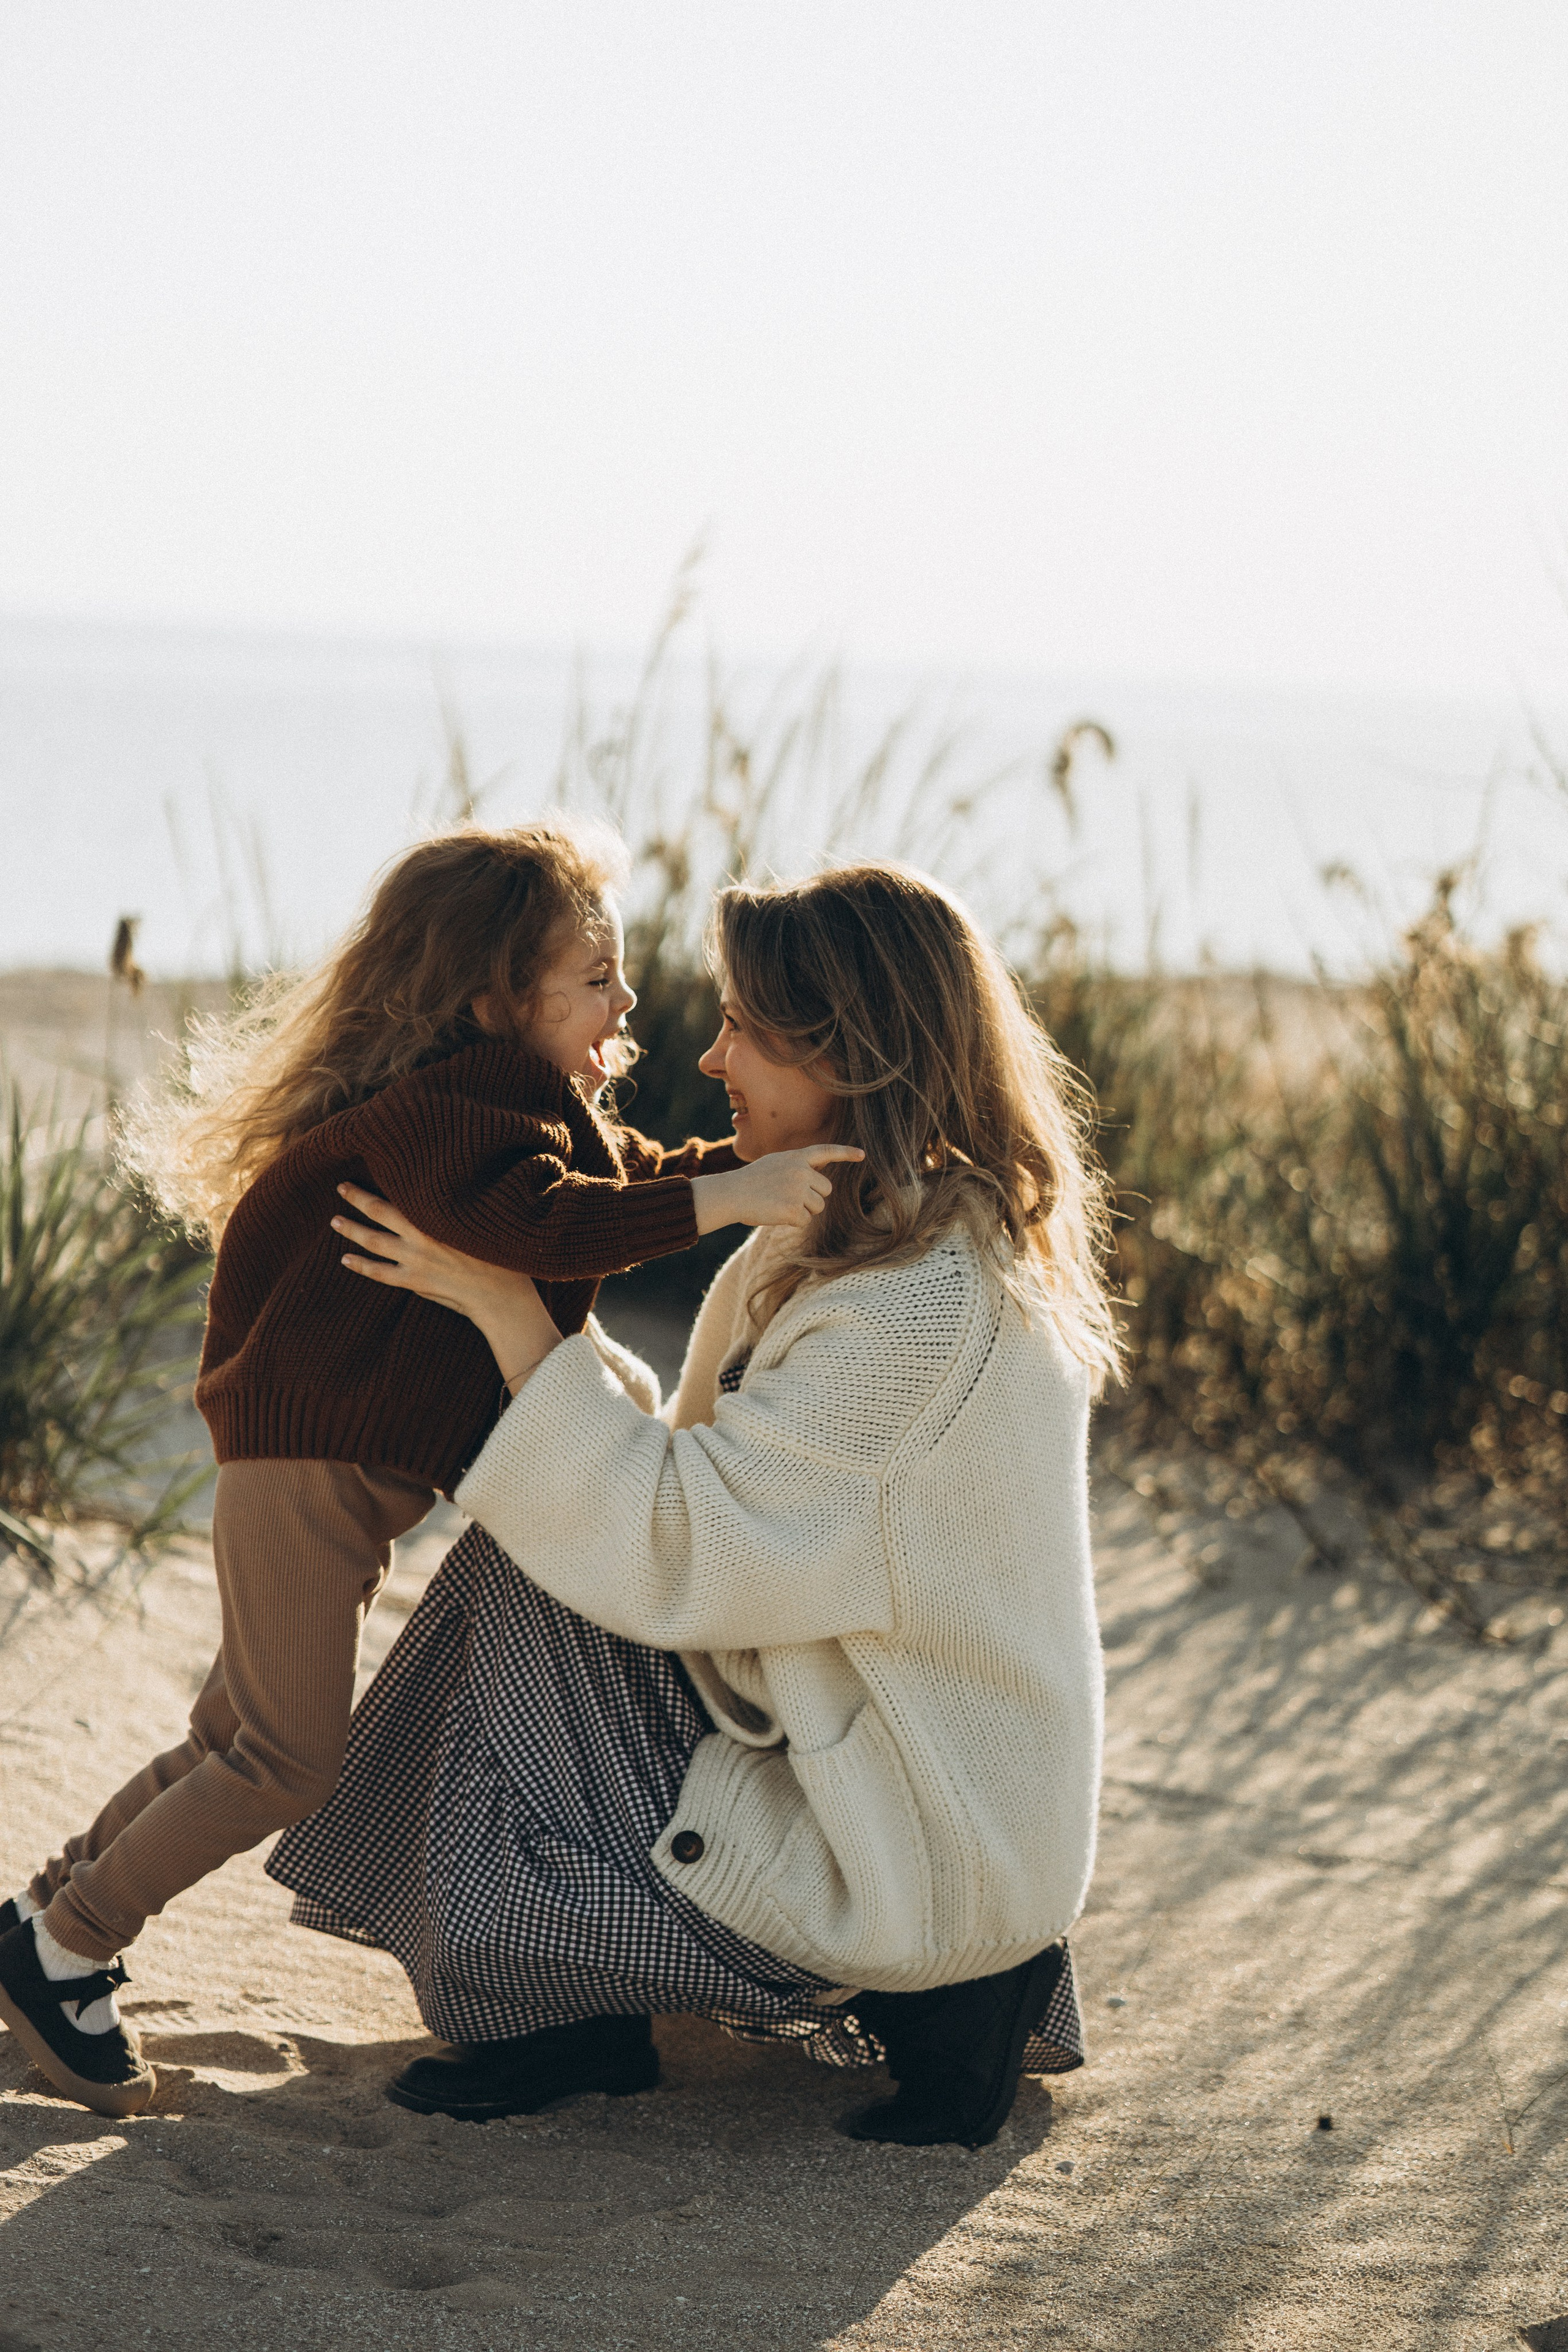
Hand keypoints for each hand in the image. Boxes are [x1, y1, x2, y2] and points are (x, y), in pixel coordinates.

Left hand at [332, 1184, 561, 1390]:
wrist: (500, 1294)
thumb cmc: (498, 1256)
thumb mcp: (479, 1225)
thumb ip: (456, 1214)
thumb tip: (440, 1201)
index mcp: (438, 1217)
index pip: (404, 1192)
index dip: (385, 1179)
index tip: (371, 1164)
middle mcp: (422, 1235)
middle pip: (380, 1211)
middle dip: (358, 1198)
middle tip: (341, 1186)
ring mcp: (415, 1259)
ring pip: (373, 1241)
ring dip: (352, 1230)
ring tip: (335, 1221)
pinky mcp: (414, 1281)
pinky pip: (379, 1272)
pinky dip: (361, 1265)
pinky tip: (345, 1259)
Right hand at [690, 1144, 864, 1235]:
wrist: (731, 1194)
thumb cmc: (751, 1182)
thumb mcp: (775, 1164)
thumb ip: (797, 1166)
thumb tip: (820, 1176)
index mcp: (796, 1157)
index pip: (826, 1151)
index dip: (846, 1153)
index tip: (862, 1155)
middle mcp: (801, 1171)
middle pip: (825, 1190)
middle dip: (812, 1198)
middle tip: (787, 1198)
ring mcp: (798, 1189)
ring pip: (818, 1207)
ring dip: (803, 1210)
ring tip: (779, 1204)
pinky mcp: (793, 1209)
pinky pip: (805, 1221)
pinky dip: (793, 1222)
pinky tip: (776, 1214)